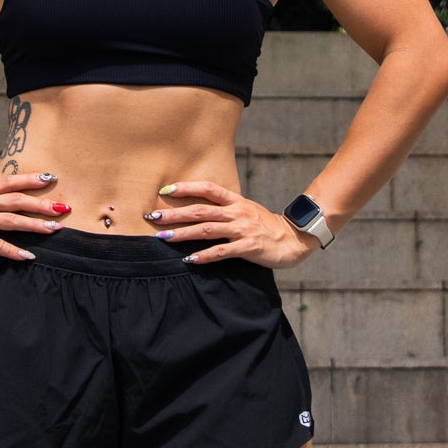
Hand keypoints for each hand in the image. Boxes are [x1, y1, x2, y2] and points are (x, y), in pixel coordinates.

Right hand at [0, 172, 67, 270]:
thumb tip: (22, 204)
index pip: (9, 182)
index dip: (31, 179)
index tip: (53, 178)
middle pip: (14, 200)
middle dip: (41, 204)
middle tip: (63, 208)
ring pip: (9, 220)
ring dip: (34, 225)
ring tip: (54, 230)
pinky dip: (13, 251)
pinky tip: (28, 256)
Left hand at [144, 179, 321, 268]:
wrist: (294, 240)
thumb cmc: (266, 227)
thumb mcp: (247, 211)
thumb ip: (226, 210)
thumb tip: (199, 211)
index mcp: (236, 201)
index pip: (208, 189)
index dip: (186, 188)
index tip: (165, 190)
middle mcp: (237, 212)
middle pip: (200, 211)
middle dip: (174, 213)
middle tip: (153, 216)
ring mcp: (242, 229)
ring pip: (206, 230)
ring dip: (183, 234)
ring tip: (163, 237)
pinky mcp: (248, 247)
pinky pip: (221, 252)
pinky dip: (203, 256)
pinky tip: (189, 260)